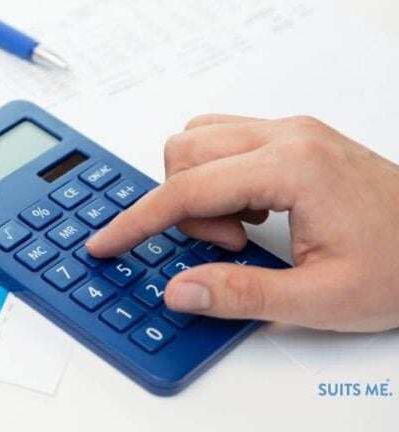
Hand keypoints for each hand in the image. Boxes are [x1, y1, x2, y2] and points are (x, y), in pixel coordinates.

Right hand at [87, 115, 398, 331]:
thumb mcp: (322, 299)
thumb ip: (242, 294)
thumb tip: (179, 289)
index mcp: (292, 168)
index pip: (186, 189)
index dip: (138, 221)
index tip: (108, 242)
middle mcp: (287, 136)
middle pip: (185, 151)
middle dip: (181, 204)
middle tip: (223, 248)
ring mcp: (292, 132)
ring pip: (200, 138)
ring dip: (198, 186)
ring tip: (238, 231)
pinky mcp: (295, 138)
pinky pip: (225, 142)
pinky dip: (218, 176)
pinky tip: (250, 213)